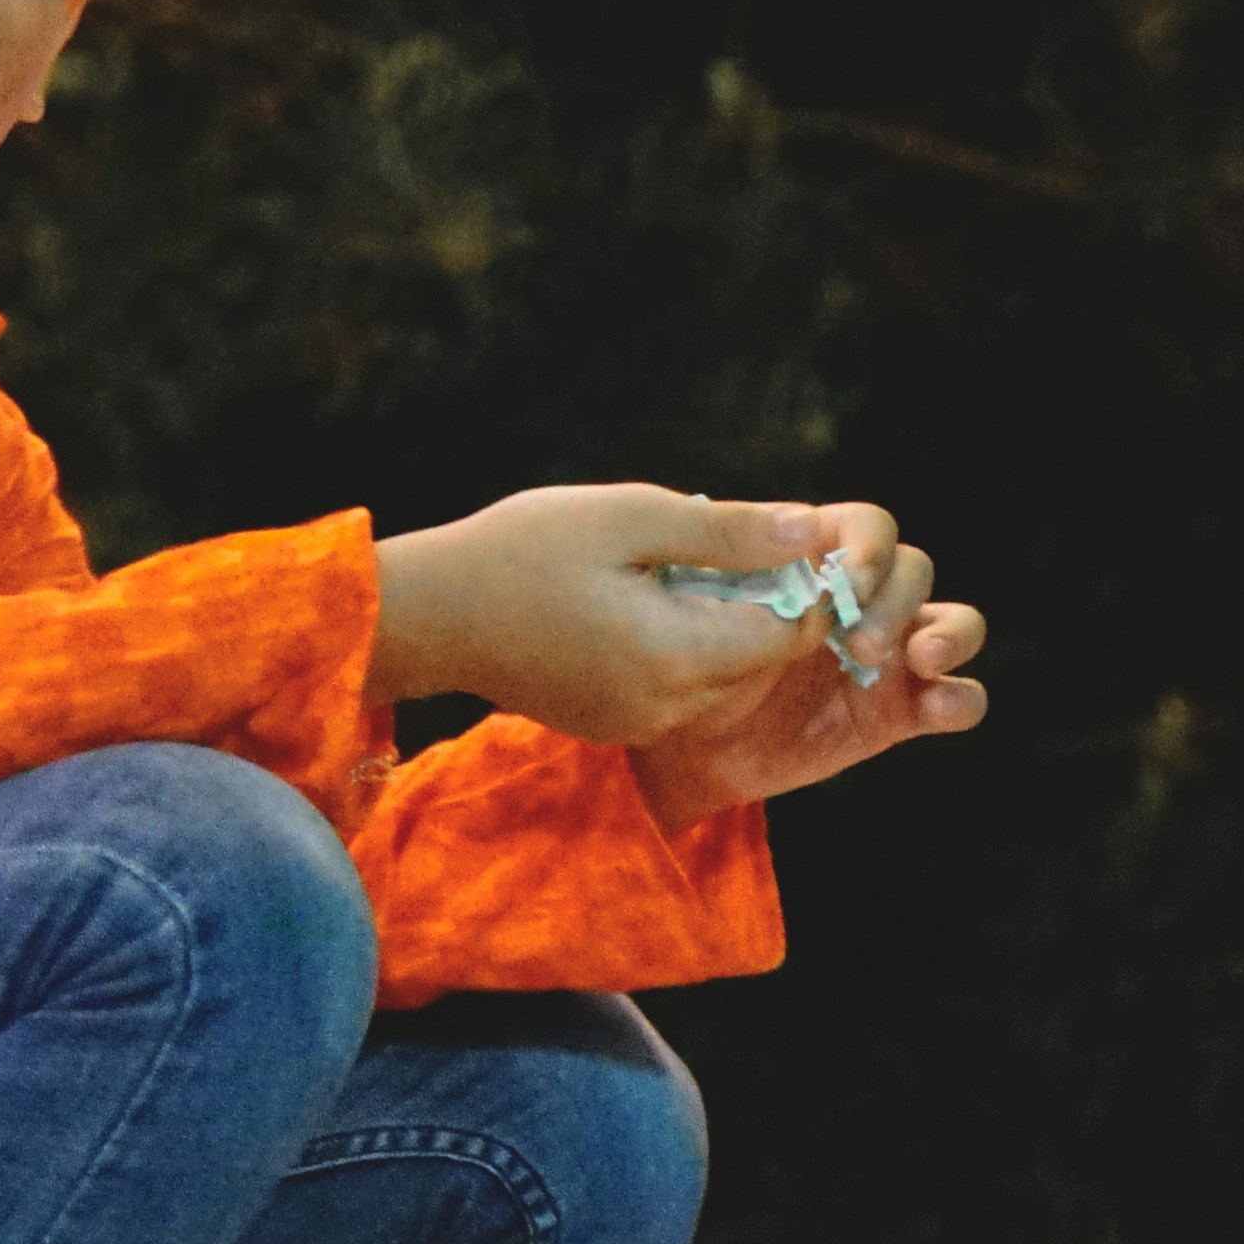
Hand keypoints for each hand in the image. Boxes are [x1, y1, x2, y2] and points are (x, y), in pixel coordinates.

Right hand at [372, 484, 845, 746]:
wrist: (429, 613)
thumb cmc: (523, 549)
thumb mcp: (628, 517)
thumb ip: (728, 531)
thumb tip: (813, 530)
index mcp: (677, 656)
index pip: (793, 634)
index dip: (804, 584)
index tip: (772, 538)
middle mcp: (667, 707)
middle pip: (762, 659)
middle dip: (761, 601)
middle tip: (717, 543)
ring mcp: (638, 724)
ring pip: (723, 675)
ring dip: (719, 623)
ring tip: (667, 568)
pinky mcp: (613, 725)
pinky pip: (679, 689)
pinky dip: (680, 646)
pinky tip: (637, 602)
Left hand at [631, 503, 985, 826]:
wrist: (677, 743)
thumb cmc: (679, 654)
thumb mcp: (690, 594)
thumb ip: (738, 554)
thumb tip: (797, 526)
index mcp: (815, 558)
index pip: (869, 528)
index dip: (868, 549)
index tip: (844, 586)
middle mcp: (860, 600)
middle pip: (913, 572)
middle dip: (895, 601)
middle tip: (858, 644)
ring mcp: (887, 656)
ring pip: (956, 624)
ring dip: (950, 635)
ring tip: (921, 660)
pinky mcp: (895, 713)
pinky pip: (957, 698)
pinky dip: (962, 698)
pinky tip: (938, 706)